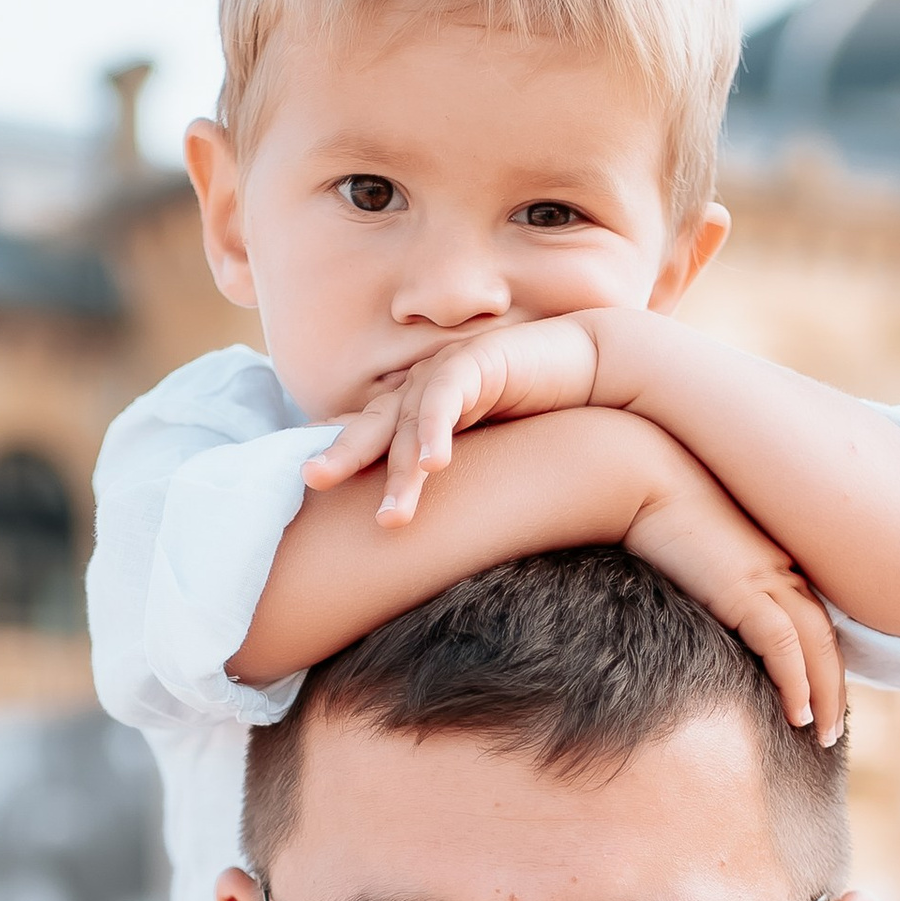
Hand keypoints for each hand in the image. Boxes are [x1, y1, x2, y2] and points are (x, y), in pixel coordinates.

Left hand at [300, 314, 603, 521]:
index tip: (308, 492)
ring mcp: (444, 372)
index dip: (341, 459)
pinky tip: (435, 464)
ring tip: (392, 517)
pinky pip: (446, 399)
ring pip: (407, 424)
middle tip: (311, 482)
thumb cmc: (538, 417)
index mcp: (414, 410)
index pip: (368, 438)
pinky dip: (436, 430)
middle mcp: (420, 389)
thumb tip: (439, 539)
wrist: (590, 368)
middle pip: (370, 426)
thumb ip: (456, 481)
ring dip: (400, 472)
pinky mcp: (474, 362)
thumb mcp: (487, 455)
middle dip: (340, 455)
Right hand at [618, 436, 847, 740]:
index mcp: (769, 558)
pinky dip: (797, 681)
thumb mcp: (686, 550)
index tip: (817, 695)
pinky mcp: (745, 587)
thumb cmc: (648, 509)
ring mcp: (767, 576)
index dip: (819, 660)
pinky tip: (797, 714)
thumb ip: (700, 578)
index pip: (809, 616)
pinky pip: (784, 645)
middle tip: (833, 729)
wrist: (637, 474)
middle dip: (835, 686)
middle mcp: (779, 567)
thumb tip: (691, 603)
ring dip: (826, 695)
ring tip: (824, 734)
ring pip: (817, 646)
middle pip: (825, 635)